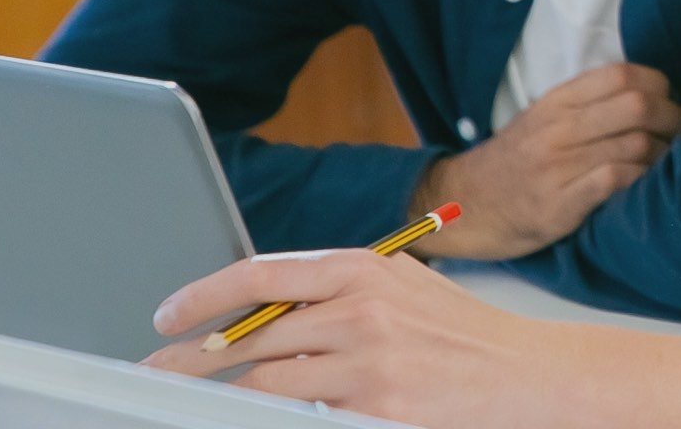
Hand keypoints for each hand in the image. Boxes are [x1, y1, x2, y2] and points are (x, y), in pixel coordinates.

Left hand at [145, 249, 536, 427]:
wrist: (522, 374)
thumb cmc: (461, 333)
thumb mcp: (401, 287)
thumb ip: (341, 289)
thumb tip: (267, 304)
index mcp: (364, 267)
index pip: (263, 273)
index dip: (206, 294)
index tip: (169, 315)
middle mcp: (361, 306)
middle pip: (252, 332)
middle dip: (195, 355)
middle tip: (158, 370)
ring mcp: (368, 359)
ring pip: (267, 379)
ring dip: (223, 393)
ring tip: (191, 401)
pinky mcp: (375, 406)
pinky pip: (301, 414)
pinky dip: (272, 415)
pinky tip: (250, 415)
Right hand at [414, 63, 680, 258]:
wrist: (465, 204)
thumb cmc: (516, 161)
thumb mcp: (543, 118)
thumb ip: (587, 103)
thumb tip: (650, 93)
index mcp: (557, 101)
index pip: (621, 75)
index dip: (658, 85)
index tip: (669, 101)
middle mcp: (558, 128)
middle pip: (636, 106)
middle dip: (672, 118)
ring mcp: (558, 166)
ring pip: (634, 144)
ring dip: (663, 153)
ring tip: (671, 162)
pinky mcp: (560, 204)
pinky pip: (615, 180)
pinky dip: (641, 180)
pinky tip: (646, 186)